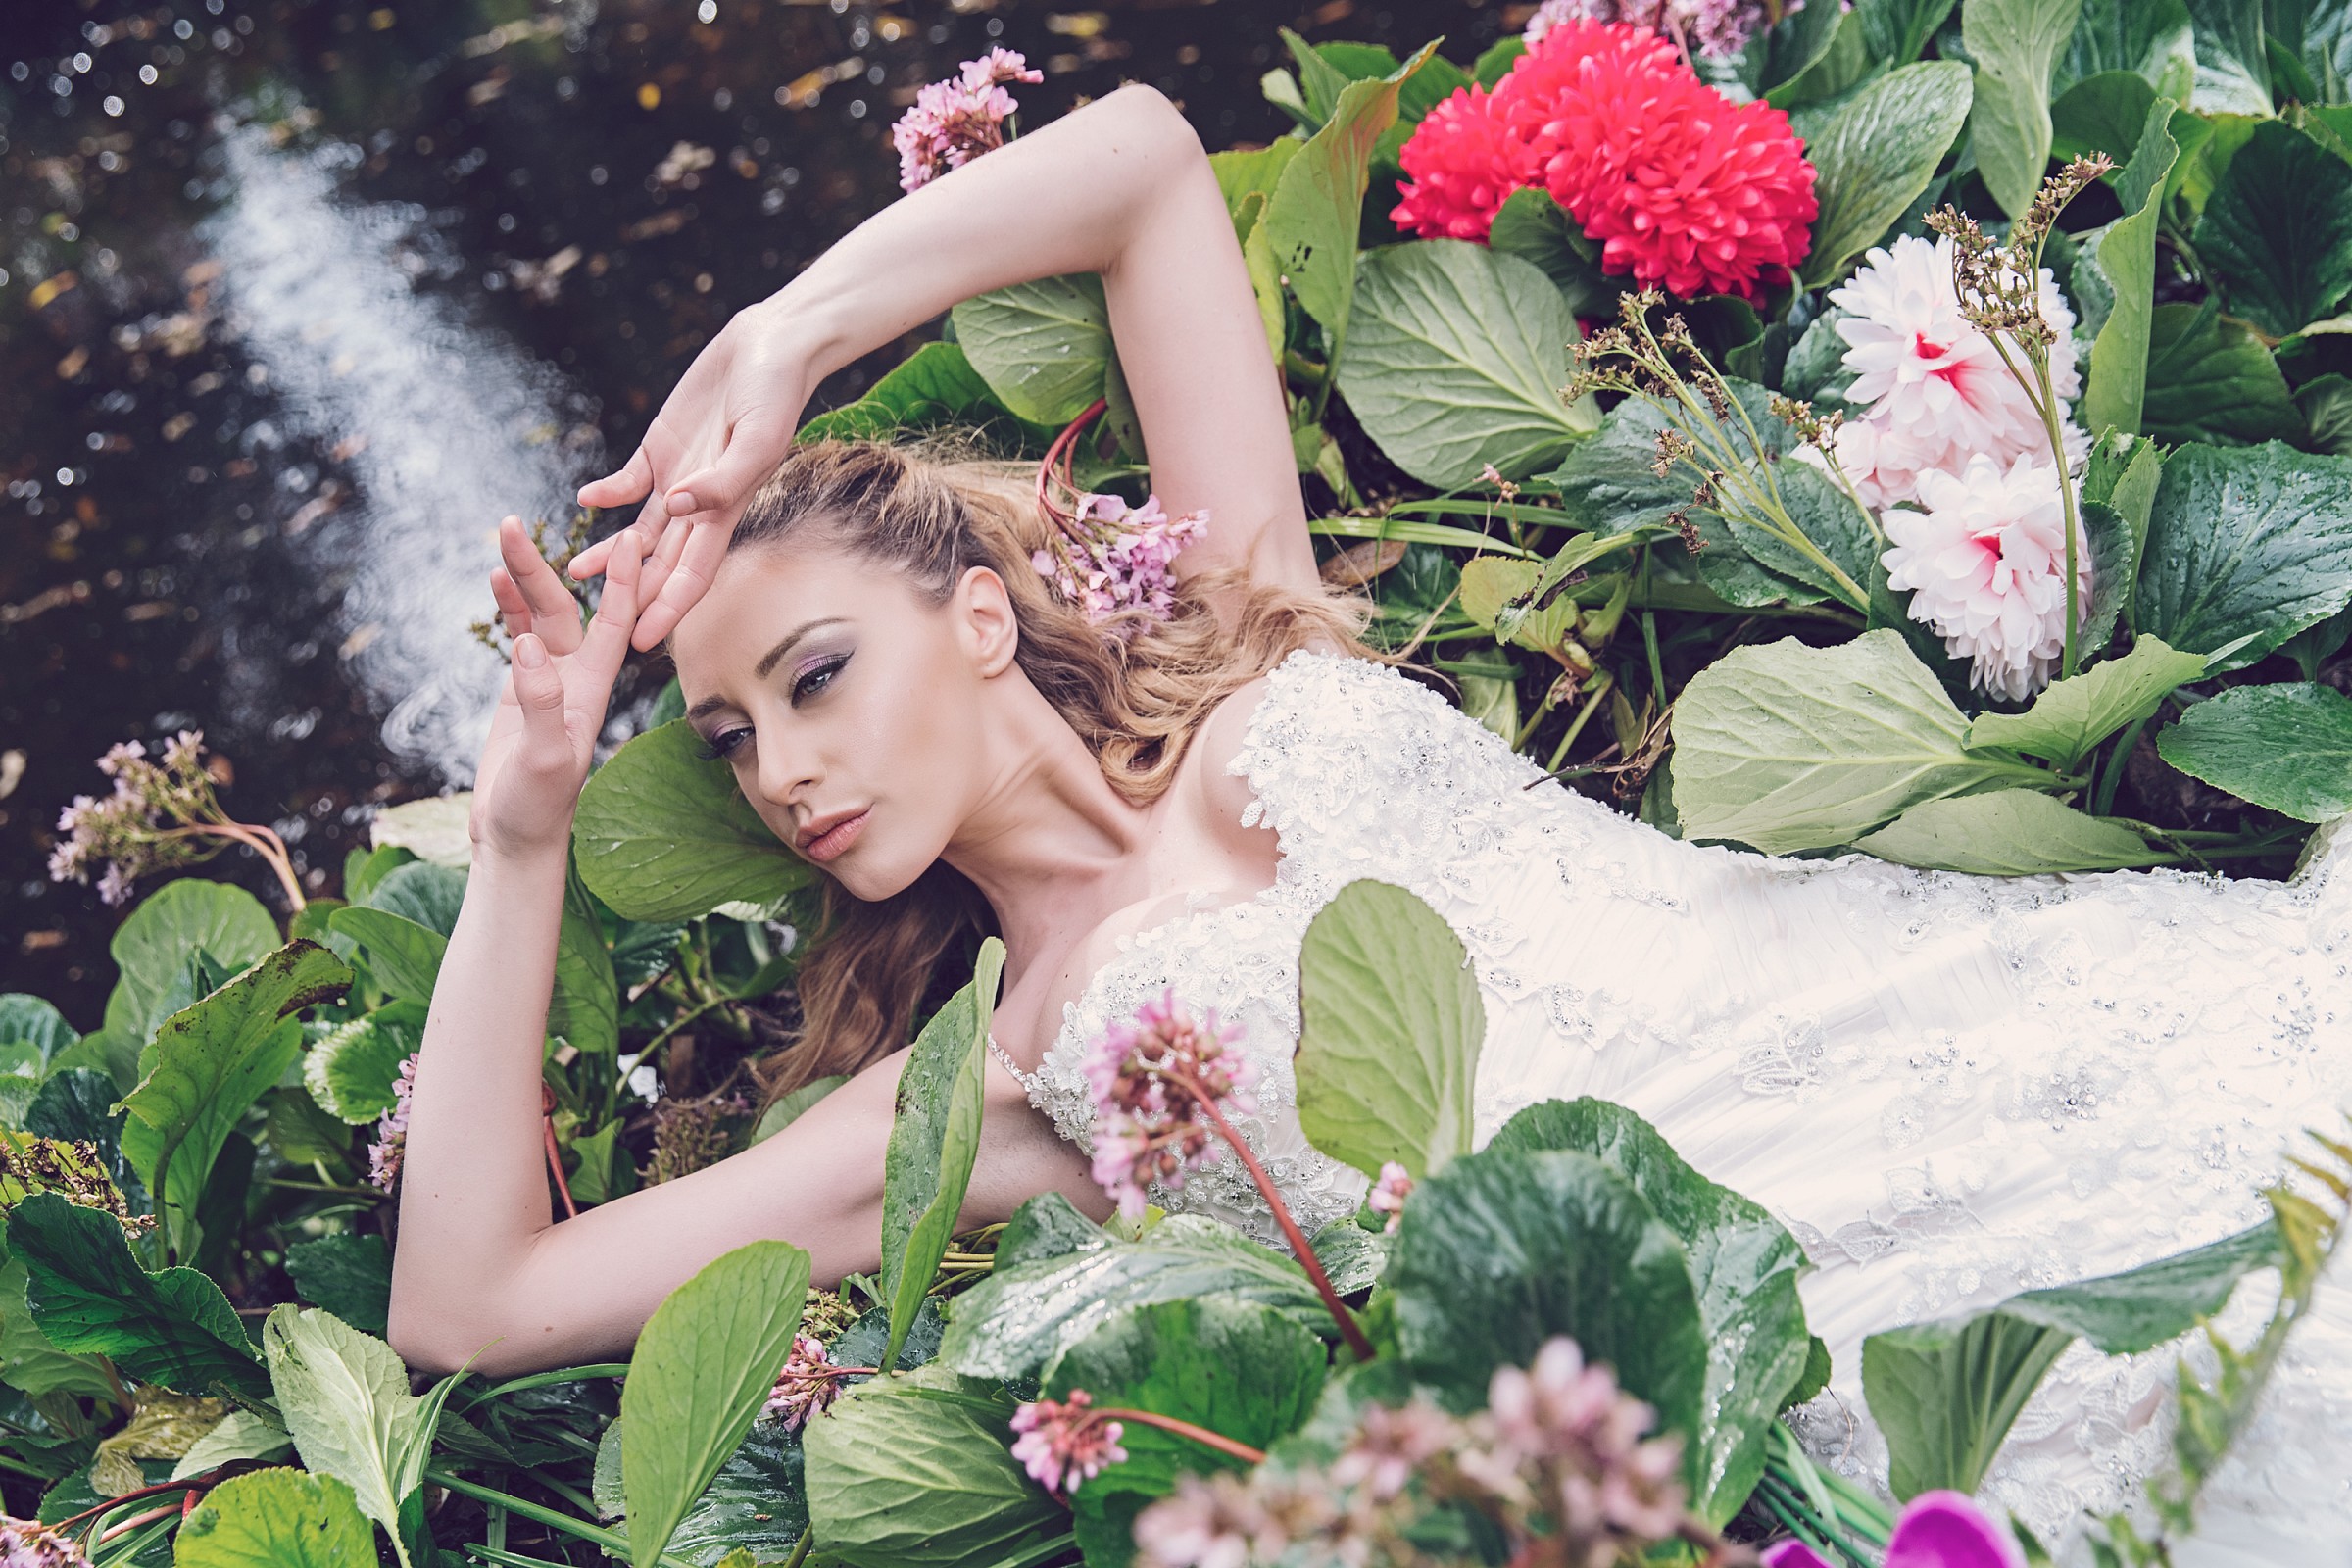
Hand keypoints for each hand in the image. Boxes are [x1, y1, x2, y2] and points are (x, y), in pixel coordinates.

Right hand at [472, 518, 644, 859]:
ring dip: (522, 578)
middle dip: (540, 566)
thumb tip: (529, 647)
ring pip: (539, 616)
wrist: (516, 837)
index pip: (615, 625)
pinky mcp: (519, 690)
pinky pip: (517, 635)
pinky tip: (495, 578)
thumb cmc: (537, 808)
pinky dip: (508, 606)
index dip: (623, 583)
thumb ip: (540, 705)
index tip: (629, 539)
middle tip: (510, 523)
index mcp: (592, 691)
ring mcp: (548, 681)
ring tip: (501, 535)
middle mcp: (576, 679)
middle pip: (564, 608)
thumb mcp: (544, 759)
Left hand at [567, 302, 821, 648]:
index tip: (643, 640)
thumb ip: (723, 479)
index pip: (693, 573)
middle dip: (631, 595)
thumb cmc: (775, 395)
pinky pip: (628, 482)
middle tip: (595, 628)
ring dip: (609, 553)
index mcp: (727, 509)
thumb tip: (681, 508)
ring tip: (573, 573)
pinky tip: (585, 500)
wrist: (769, 348)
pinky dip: (607, 494)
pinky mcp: (659, 448)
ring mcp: (677, 477)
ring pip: (638, 530)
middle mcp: (699, 502)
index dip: (668, 608)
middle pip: (660, 562)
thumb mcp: (758, 439)